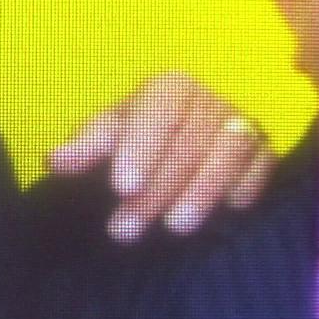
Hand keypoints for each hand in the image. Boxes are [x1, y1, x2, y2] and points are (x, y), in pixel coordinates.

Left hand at [46, 72, 272, 239]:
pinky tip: (230, 208)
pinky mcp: (261, 152)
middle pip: (188, 142)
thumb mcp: (108, 140)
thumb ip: (85, 148)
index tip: (121, 187)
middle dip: (157, 188)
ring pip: (228, 153)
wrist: (176, 146)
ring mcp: (239, 125)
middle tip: (125, 229)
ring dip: (202, 191)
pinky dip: (246, 184)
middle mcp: (208, 102)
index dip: (141, 149)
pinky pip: (261, 165)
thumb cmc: (138, 140)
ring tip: (174, 226)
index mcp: (170, 89)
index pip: (159, 114)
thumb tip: (56, 160)